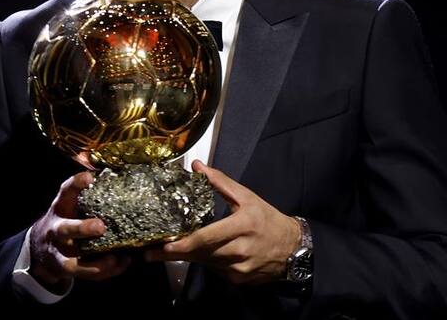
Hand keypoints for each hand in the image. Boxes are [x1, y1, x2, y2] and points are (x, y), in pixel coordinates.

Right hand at [29, 171, 131, 291]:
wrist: (40, 248)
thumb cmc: (65, 219)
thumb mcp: (69, 204)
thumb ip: (86, 194)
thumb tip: (116, 175)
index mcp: (60, 208)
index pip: (65, 192)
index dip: (76, 184)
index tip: (89, 178)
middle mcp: (56, 230)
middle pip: (65, 229)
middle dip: (82, 229)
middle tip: (101, 227)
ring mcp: (58, 252)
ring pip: (72, 262)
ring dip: (93, 263)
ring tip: (114, 258)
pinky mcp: (64, 270)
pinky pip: (84, 274)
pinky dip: (105, 272)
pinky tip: (122, 263)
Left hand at [144, 160, 301, 284]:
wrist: (293, 248)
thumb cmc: (268, 220)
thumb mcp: (247, 197)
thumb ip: (220, 182)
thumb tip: (198, 167)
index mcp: (242, 225)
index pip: (206, 238)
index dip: (182, 244)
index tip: (164, 246)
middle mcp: (240, 250)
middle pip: (201, 253)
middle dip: (176, 253)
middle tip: (152, 252)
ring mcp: (239, 268)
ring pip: (206, 263)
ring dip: (189, 256)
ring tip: (169, 251)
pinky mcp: (239, 279)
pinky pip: (215, 270)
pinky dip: (206, 261)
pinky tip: (201, 254)